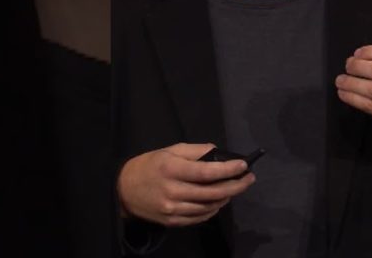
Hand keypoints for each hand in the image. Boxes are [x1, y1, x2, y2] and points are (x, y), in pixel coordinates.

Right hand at [117, 143, 255, 226]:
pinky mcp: (173, 221)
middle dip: (235, 186)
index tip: (244, 166)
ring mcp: (173, 209)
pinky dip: (213, 209)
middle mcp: (173, 191)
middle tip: (249, 179)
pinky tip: (219, 200)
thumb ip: (195, 151)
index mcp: (172, 169)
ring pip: (209, 207)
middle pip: (212, 192)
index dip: (228, 170)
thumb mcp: (169, 151)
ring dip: (226, 198)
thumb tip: (218, 153)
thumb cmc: (149, 166)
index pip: (207, 172)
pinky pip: (200, 217)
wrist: (123, 191)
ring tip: (235, 188)